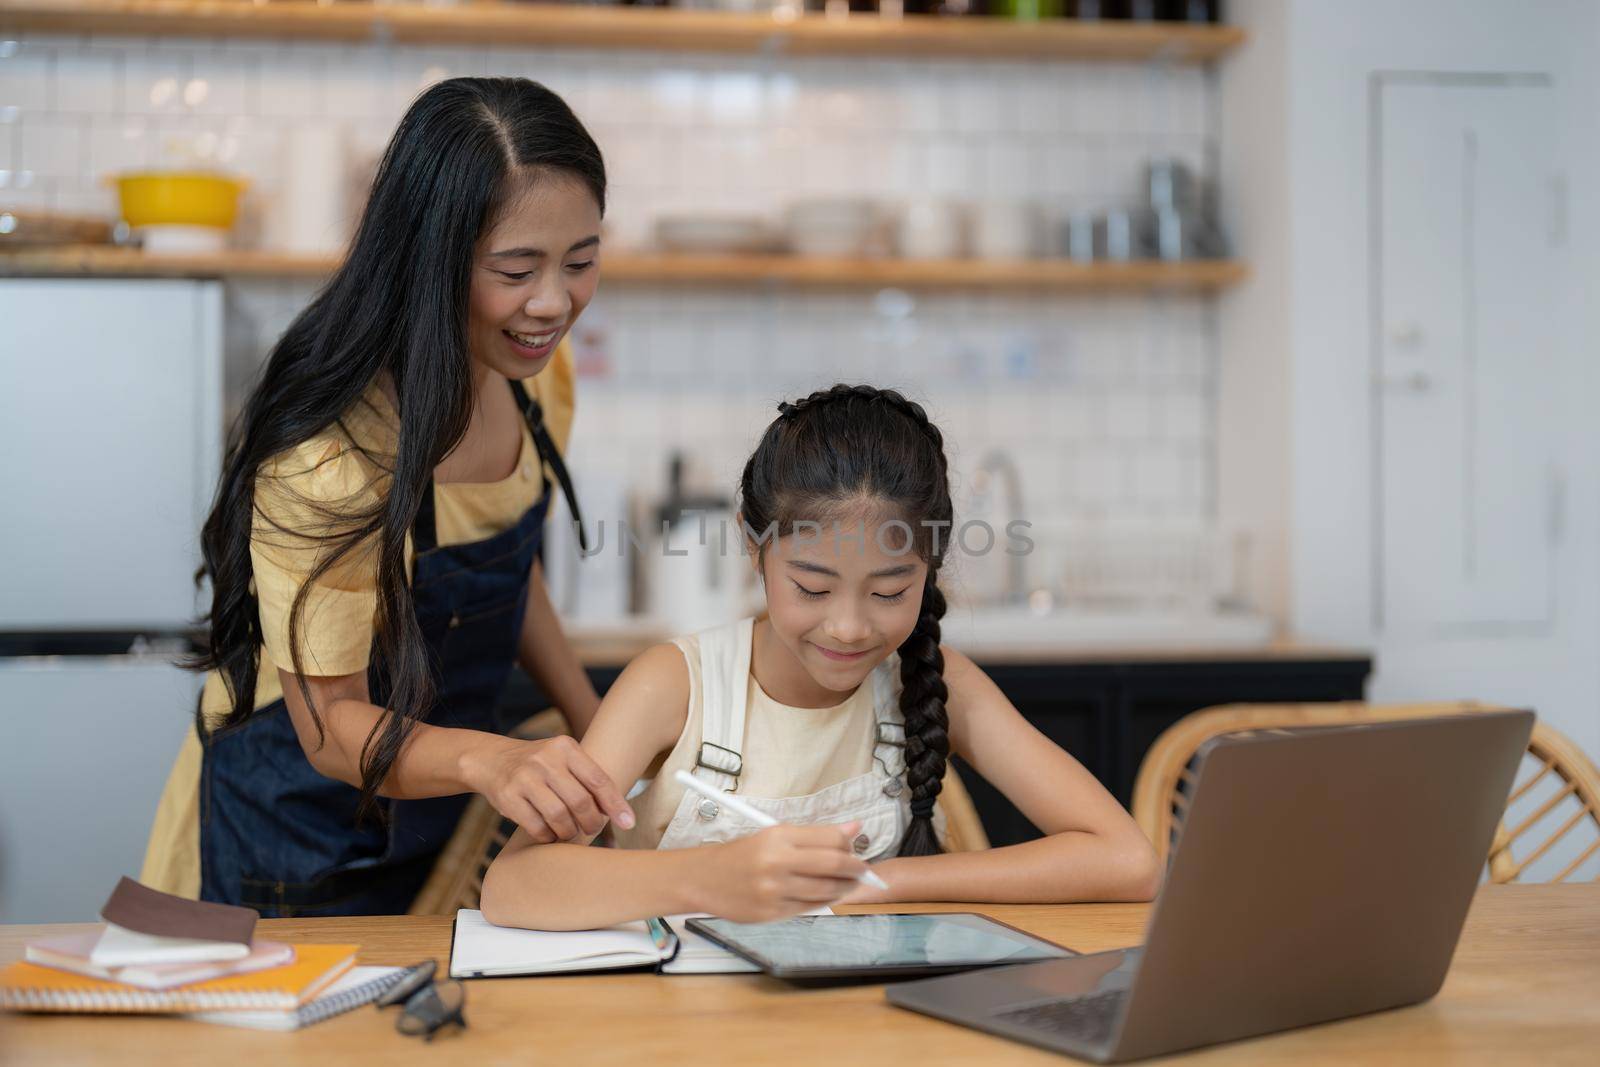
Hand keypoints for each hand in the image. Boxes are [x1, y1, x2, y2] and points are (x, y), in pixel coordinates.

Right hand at [462, 734, 633, 843]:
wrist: (492, 760)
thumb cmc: (540, 766)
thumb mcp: (563, 759)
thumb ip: (588, 779)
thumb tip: (619, 813)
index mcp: (566, 747)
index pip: (598, 779)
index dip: (615, 805)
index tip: (628, 824)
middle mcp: (545, 759)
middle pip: (580, 801)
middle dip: (591, 822)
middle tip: (592, 829)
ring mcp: (524, 777)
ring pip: (559, 816)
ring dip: (569, 831)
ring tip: (570, 832)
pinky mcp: (508, 797)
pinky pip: (536, 827)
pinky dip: (548, 836)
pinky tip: (550, 833)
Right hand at [697, 822, 869, 923]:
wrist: (704, 879)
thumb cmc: (741, 855)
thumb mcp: (773, 835)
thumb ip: (815, 835)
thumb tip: (855, 828)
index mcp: (778, 836)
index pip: (830, 839)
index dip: (850, 845)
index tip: (856, 848)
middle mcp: (777, 862)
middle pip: (834, 865)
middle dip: (857, 869)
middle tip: (864, 870)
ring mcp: (774, 891)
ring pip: (826, 891)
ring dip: (845, 888)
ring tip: (850, 884)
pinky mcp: (771, 913)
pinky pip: (809, 908)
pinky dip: (824, 902)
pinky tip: (828, 895)